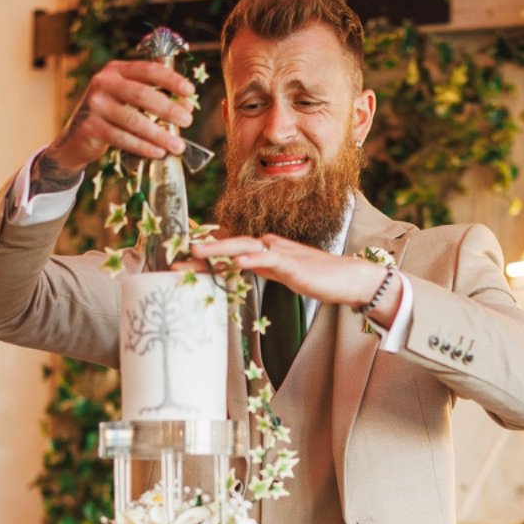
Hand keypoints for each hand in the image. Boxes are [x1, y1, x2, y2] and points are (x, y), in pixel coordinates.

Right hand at [43, 59, 194, 176]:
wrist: (76, 138)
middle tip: (188, 121)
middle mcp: (103, 83)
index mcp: (116, 70)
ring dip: (159, 134)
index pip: (148, 70)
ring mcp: (95, 104)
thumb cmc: (111, 115)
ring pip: (134, 120)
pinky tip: (158, 152)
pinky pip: (123, 138)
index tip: (190, 91)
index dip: (171, 79)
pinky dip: (143, 147)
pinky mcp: (91, 127)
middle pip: (142, 94)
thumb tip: (187, 106)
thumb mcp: (128, 100)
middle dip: (168, 108)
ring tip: (177, 145)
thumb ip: (154, 98)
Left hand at [188, 234, 400, 324]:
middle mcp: (269, 246)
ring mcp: (281, 253)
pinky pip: (269, 259)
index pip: (229, 249)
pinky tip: (238, 261)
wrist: (348, 279)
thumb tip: (237, 269)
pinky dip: (252, 258)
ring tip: (196, 252)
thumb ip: (261, 269)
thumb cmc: (317, 278)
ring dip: (218, 250)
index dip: (204, 252)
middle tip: (175, 257)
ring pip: (244, 246)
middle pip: (229, 244)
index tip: (180, 257)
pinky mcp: (293, 264)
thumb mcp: (282, 275)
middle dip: (201, 251)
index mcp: (264, 249)